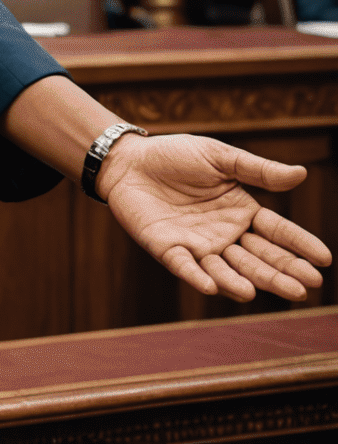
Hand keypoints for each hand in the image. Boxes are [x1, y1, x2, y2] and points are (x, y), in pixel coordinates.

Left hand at [97, 133, 330, 300]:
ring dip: (241, 281)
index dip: (299, 245)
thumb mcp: (218, 156)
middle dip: (282, 273)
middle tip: (306, 286)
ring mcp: (198, 246)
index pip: (278, 233)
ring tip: (256, 290)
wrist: (128, 160)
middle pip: (259, 259)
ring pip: (227, 270)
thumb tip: (301, 173)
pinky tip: (212, 285)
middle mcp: (226, 235)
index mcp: (242, 212)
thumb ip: (256, 170)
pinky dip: (198, 277)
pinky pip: (185, 267)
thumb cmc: (175, 156)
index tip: (324, 259)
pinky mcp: (168, 250)